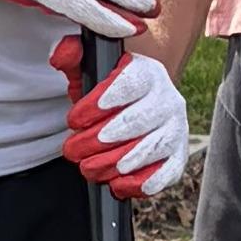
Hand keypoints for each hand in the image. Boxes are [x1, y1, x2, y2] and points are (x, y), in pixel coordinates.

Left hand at [55, 34, 192, 206]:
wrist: (140, 106)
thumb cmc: (107, 91)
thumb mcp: (88, 69)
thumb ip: (72, 56)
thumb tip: (62, 53)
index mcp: (148, 73)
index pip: (130, 84)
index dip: (101, 103)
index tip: (74, 119)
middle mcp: (168, 99)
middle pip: (138, 121)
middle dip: (101, 139)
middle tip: (73, 150)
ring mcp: (176, 130)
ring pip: (151, 149)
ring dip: (116, 163)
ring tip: (89, 168)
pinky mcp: (178, 157)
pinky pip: (166, 173)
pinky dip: (142, 183)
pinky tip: (117, 186)